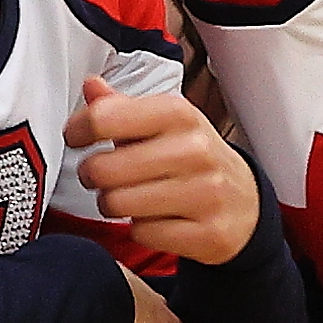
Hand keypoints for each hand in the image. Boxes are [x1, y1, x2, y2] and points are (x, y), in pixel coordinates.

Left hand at [65, 75, 259, 263]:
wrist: (245, 202)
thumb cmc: (193, 157)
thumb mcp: (163, 123)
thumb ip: (121, 107)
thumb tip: (91, 88)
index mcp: (178, 114)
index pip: (104, 118)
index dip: (78, 130)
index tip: (77, 137)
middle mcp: (193, 149)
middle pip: (103, 169)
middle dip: (93, 175)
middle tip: (103, 175)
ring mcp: (204, 192)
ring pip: (117, 204)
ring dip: (113, 204)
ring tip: (129, 195)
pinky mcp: (206, 232)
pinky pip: (141, 234)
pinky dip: (141, 229)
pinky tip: (156, 217)